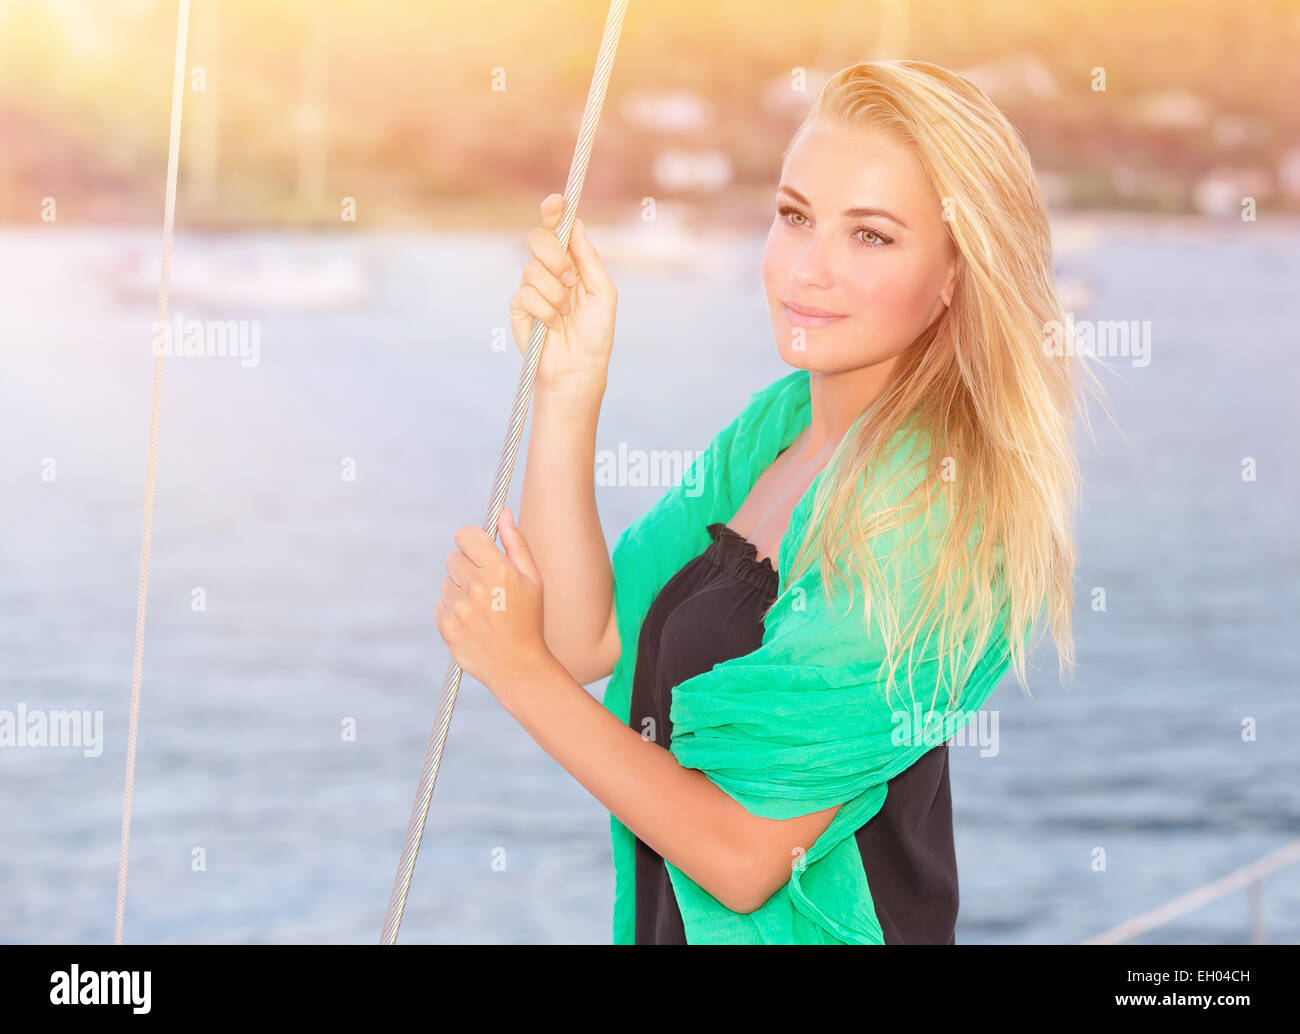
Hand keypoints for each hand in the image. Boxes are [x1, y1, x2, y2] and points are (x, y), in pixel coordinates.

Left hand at [435, 507, 550, 700]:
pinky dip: (453, 609)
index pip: (465, 536)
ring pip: (447, 582)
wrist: (518, 667)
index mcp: (498, 570)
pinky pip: (441, 603)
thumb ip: (516, 543)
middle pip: (453, 558)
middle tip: (487, 587)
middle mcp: (475, 586)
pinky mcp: (445, 624)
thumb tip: (503, 513)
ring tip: (482, 609)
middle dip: (467, 567)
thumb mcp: (533, 580)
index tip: (479, 551)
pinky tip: (473, 622)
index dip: (472, 541)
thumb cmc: (529, 620)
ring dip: (460, 590)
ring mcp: (458, 607)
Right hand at [508, 193, 616, 394]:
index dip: (553, 210)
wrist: (580, 366)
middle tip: (570, 278)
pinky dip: (545, 311)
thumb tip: (575, 224)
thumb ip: (589, 258)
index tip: (557, 201)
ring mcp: (531, 287)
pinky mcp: (519, 307)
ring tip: (566, 312)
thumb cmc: (595, 330)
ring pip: (532, 269)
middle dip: (554, 256)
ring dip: (555, 293)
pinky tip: (554, 325)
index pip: (556, 228)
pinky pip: (526, 295)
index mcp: (570, 261)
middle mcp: (548, 269)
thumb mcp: (603, 291)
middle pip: (537, 238)